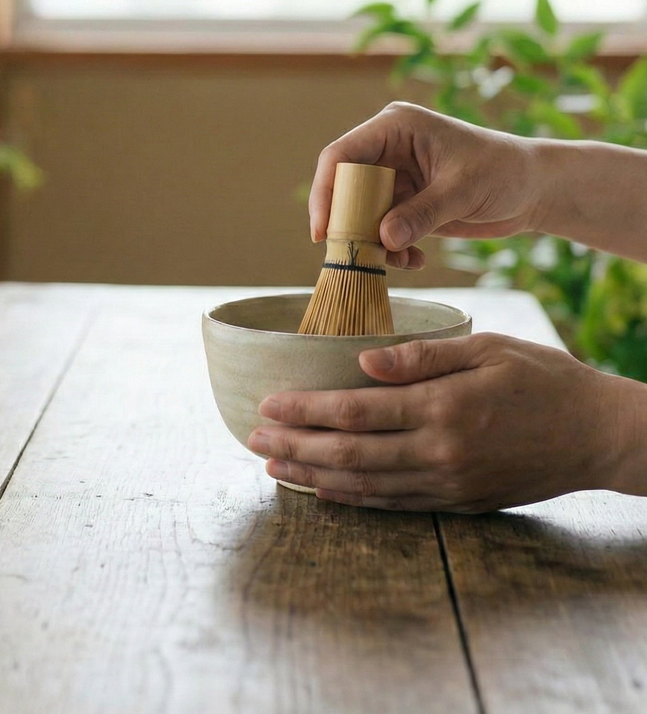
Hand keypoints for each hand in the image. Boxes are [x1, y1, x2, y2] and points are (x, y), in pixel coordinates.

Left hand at [246, 333, 643, 512]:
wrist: (599, 435)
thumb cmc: (544, 380)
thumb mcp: (488, 349)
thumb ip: (422, 356)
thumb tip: (362, 360)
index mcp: (443, 407)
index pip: (354, 410)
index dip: (304, 410)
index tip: (268, 403)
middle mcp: (439, 452)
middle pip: (348, 452)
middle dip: (295, 445)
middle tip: (254, 437)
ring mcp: (448, 483)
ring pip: (364, 485)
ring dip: (313, 476)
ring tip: (273, 465)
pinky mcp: (459, 502)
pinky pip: (394, 504)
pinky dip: (353, 499)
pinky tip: (324, 491)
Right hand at [309, 102, 538, 268]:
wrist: (535, 190)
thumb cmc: (506, 172)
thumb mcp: (464, 190)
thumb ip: (422, 214)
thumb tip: (383, 239)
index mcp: (395, 128)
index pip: (341, 155)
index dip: (326, 191)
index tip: (324, 229)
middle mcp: (387, 150)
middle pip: (343, 187)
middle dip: (347, 223)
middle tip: (355, 254)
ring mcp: (394, 179)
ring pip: (359, 214)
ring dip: (371, 242)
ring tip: (397, 259)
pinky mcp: (404, 204)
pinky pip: (380, 230)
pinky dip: (390, 249)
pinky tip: (414, 259)